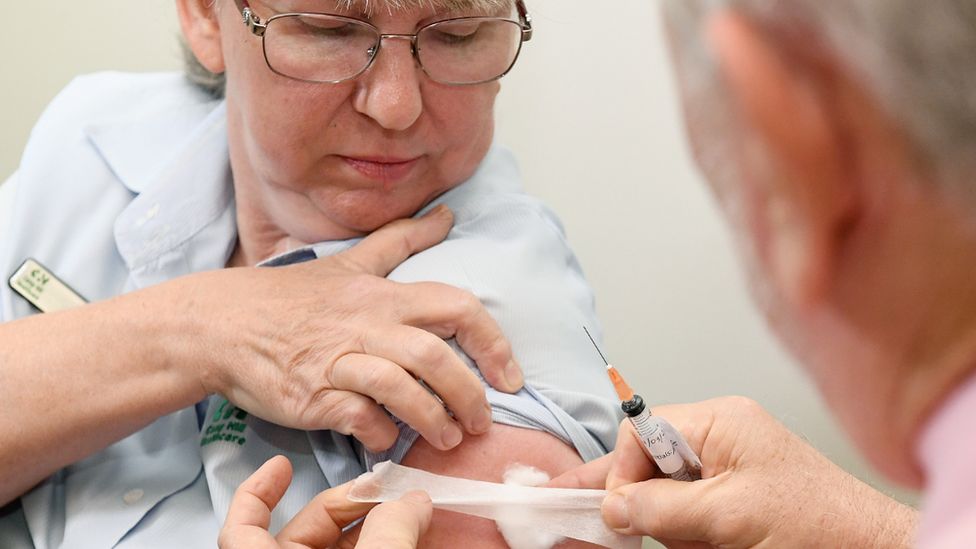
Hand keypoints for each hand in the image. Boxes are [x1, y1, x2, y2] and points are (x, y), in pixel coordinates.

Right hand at [168, 205, 522, 451]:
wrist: (224, 323)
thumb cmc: (293, 296)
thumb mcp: (351, 261)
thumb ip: (403, 240)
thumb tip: (447, 215)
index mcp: (384, 295)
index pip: (457, 307)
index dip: (493, 342)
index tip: (511, 376)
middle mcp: (368, 325)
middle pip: (436, 357)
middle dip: (469, 395)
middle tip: (480, 422)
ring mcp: (339, 361)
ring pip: (402, 391)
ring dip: (433, 421)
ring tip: (447, 439)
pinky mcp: (313, 395)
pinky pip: (359, 418)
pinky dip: (381, 433)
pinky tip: (389, 439)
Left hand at [219, 456, 431, 548]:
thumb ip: (388, 532)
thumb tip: (412, 502)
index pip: (242, 525)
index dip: (259, 491)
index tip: (281, 466)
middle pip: (308, 532)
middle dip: (349, 505)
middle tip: (385, 490)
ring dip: (375, 528)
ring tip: (409, 512)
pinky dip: (385, 548)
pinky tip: (413, 537)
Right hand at [550, 397, 917, 547]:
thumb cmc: (821, 524)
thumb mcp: (728, 516)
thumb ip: (663, 508)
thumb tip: (611, 506)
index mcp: (720, 421)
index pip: (642, 431)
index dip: (622, 473)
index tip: (618, 515)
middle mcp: (721, 436)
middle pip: (649, 462)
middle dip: (645, 502)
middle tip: (626, 532)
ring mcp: (729, 467)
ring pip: (666, 494)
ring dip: (673, 527)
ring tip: (706, 542)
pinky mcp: (737, 496)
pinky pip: (690, 511)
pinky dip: (690, 534)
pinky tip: (708, 543)